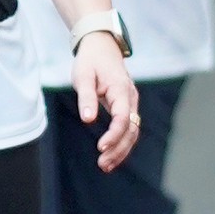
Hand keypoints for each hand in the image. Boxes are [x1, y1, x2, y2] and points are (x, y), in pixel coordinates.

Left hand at [74, 33, 139, 173]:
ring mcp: (131, 102)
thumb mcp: (82, 76)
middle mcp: (131, 98)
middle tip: (102, 164)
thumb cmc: (90, 61)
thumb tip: (88, 120)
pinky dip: (121, 143)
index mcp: (121, 89)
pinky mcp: (127, 106)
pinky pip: (128, 128)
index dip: (114, 134)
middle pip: (131, 129)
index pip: (123, 117)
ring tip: (105, 166)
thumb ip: (86, 98)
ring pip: (132, 131)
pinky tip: (110, 156)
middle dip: (119, 149)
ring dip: (121, 150)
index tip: (100, 147)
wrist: (101, 47)